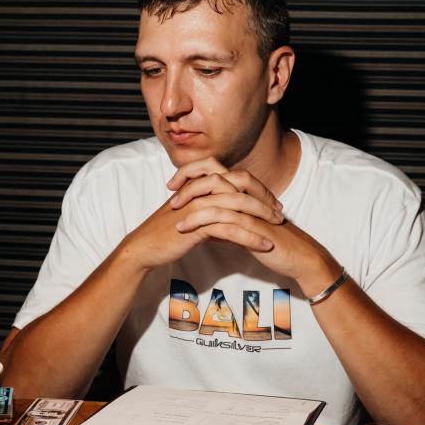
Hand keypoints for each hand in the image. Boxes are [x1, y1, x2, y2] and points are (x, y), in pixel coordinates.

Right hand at [122, 164, 279, 270]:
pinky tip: (264, 245)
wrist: (144, 247)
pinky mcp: (197, 224)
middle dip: (263, 198)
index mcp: (199, 185)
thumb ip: (211, 216)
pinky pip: (230, 228)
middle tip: (279, 211)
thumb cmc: (165, 233)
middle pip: (240, 186)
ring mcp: (199, 205)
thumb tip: (231, 225)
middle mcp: (200, 190)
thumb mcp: (191, 218)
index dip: (255, 187)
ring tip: (277, 227)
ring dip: (261, 217)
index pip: (234, 177)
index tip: (271, 200)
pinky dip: (251, 237)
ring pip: (238, 206)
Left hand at [169, 157, 340, 293]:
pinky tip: (185, 229)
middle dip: (189, 180)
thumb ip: (228, 229)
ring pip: (216, 195)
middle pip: (214, 175)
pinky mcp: (253, 224)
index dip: (195, 173)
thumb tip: (209, 232)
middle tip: (170, 191)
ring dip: (191, 202)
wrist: (300, 258)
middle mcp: (248, 196)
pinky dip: (200, 221)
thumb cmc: (277, 246)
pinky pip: (222, 217)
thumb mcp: (247, 234)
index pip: (217, 172)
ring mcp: (251, 208)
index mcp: (246, 193)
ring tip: (173, 213)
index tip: (175, 184)